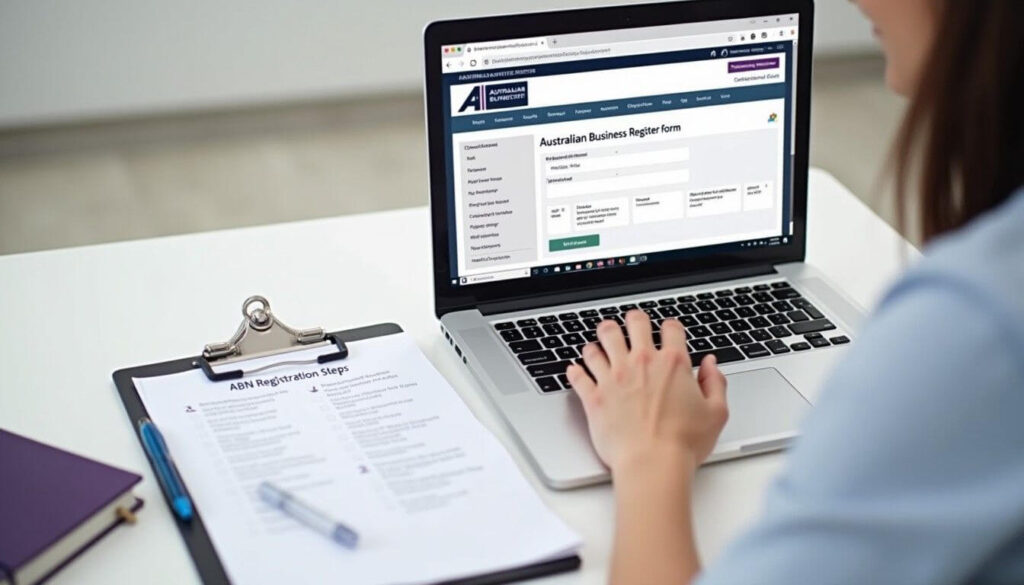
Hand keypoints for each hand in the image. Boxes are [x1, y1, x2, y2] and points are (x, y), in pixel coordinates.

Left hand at [566, 310, 728, 475]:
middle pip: (633, 323)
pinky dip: (575, 371)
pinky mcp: (594, 396)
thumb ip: (715, 383)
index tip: (669, 333)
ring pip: (599, 342)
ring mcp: (614, 377)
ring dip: (600, 341)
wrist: (652, 464)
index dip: (671, 327)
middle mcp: (640, 363)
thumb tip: (711, 365)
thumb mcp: (716, 413)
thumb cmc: (683, 443)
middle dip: (633, 321)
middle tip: (631, 326)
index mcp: (672, 363)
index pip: (671, 328)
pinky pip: (578, 374)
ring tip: (601, 345)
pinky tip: (576, 370)